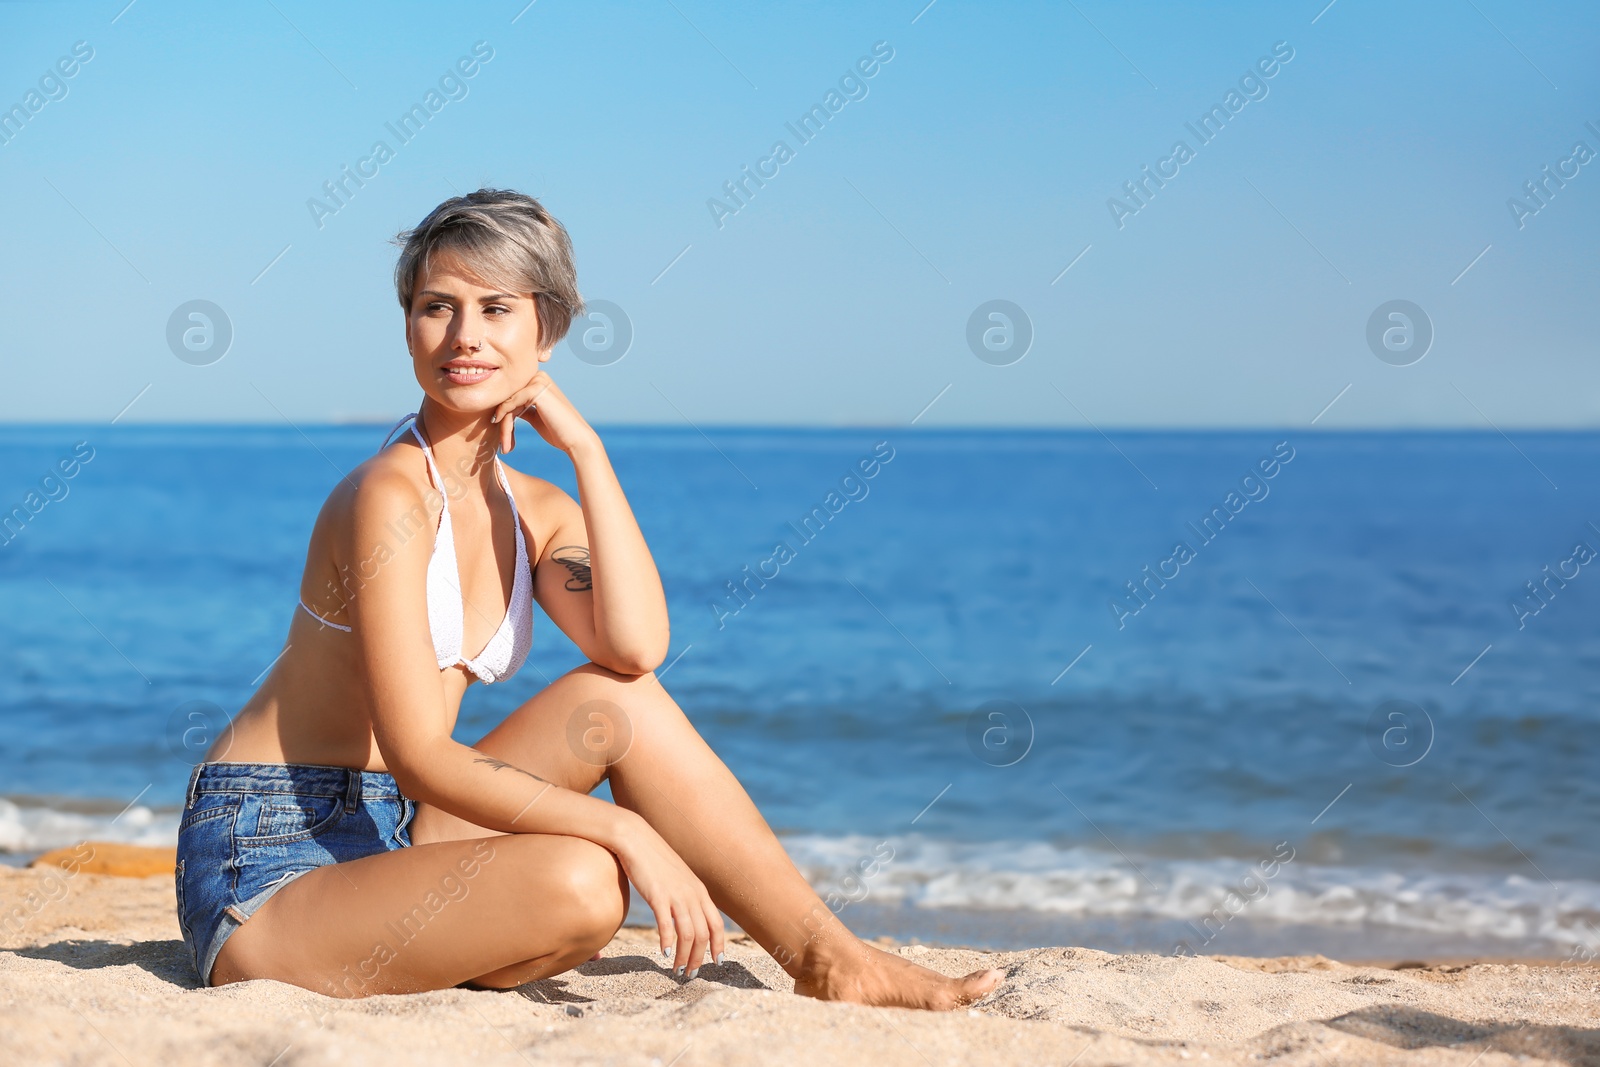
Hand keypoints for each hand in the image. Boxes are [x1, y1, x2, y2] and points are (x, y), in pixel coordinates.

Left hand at [490, 369, 595, 455]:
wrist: (577, 439)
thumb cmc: (558, 431)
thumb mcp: (536, 416)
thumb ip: (522, 408)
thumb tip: (503, 408)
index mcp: (538, 380)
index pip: (511, 396)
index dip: (504, 416)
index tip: (504, 438)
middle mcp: (537, 376)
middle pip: (507, 398)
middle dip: (503, 422)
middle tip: (504, 445)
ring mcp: (537, 381)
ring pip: (507, 403)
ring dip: (504, 427)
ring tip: (506, 447)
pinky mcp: (536, 389)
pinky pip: (510, 404)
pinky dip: (505, 423)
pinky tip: (505, 439)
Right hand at [612, 816, 725, 976]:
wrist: (636, 839)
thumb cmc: (654, 860)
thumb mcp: (677, 877)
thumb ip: (685, 894)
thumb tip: (686, 914)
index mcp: (699, 890)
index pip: (717, 924)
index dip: (719, 945)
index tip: (716, 962)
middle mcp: (692, 893)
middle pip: (704, 934)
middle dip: (700, 958)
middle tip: (690, 974)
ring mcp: (676, 894)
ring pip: (688, 934)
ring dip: (684, 956)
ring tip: (678, 970)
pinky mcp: (658, 895)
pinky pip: (667, 924)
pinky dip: (668, 942)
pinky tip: (664, 953)